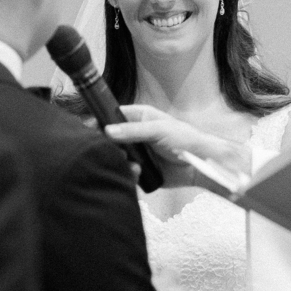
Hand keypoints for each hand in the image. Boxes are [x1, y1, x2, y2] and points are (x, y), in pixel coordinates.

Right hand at [105, 105, 251, 181]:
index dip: (100, 122)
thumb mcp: (159, 130)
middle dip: (110, 148)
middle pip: (110, 139)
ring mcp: (137, 153)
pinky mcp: (141, 170)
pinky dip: (129, 174)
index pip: (113, 116)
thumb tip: (107, 131)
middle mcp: (135, 135)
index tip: (90, 131)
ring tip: (135, 167)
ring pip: (116, 158)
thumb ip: (133, 130)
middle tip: (117, 153)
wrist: (200, 165)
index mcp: (139, 118)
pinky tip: (138, 174)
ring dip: (121, 163)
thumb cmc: (185, 139)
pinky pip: (126, 172)